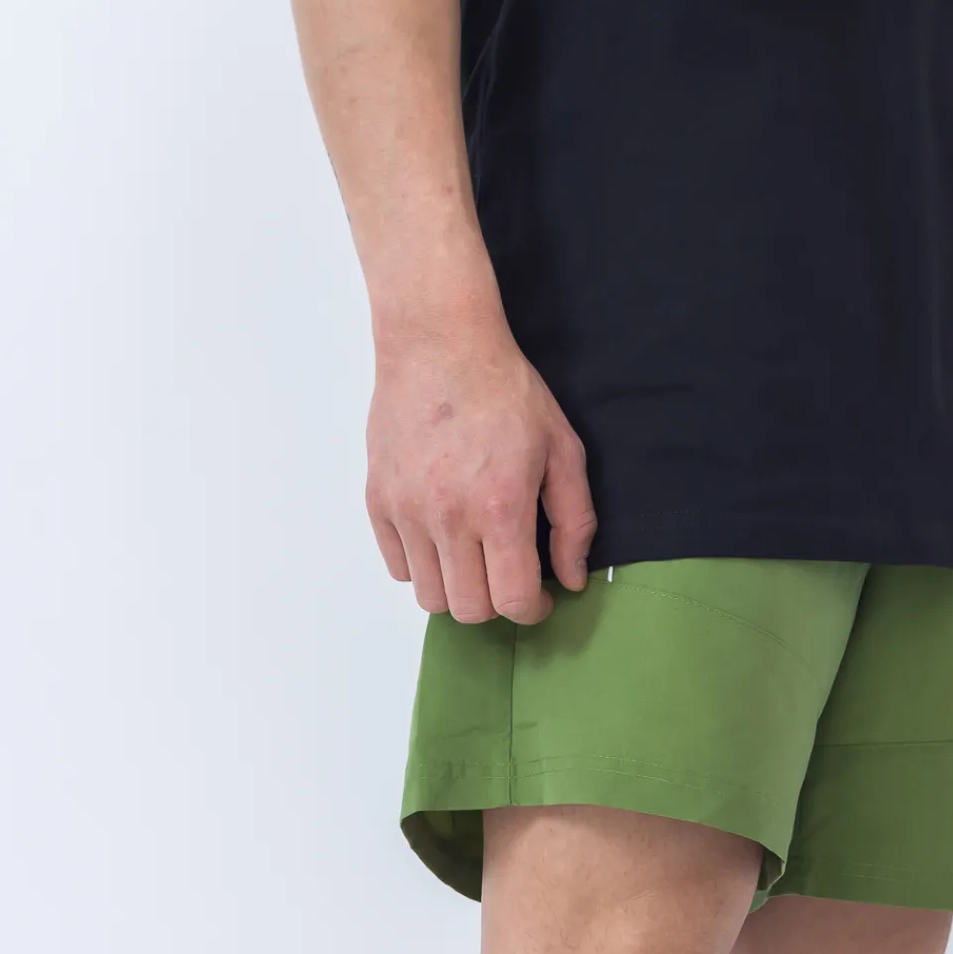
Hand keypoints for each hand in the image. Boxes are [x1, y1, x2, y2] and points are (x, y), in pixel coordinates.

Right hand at [366, 302, 595, 624]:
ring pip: (430, 597)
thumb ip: (574, 522)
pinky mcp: (378, 500)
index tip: (537, 597)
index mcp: (500, 508)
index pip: (511, 601)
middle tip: (506, 575)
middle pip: (468, 610)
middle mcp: (448, 516)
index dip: (531, 610)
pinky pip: (398, 567)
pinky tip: (442, 540)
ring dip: (457, 589)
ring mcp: (407, 510)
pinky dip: (422, 566)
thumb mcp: (562, 449)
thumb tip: (571, 580)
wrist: (438, 343)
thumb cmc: (505, 391)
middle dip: (495, 603)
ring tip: (472, 559)